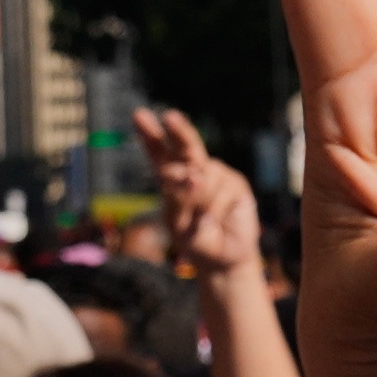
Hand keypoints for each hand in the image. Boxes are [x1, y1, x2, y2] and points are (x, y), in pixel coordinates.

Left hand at [136, 104, 259, 297]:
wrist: (224, 260)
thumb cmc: (196, 241)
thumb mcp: (179, 223)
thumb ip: (182, 198)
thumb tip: (195, 176)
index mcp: (172, 179)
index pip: (159, 153)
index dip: (150, 134)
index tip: (139, 115)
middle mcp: (194, 171)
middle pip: (185, 146)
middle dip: (178, 131)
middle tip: (170, 117)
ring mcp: (217, 175)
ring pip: (203, 176)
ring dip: (198, 198)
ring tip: (202, 221)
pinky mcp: (236, 184)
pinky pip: (221, 191)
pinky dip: (214, 209)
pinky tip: (213, 222)